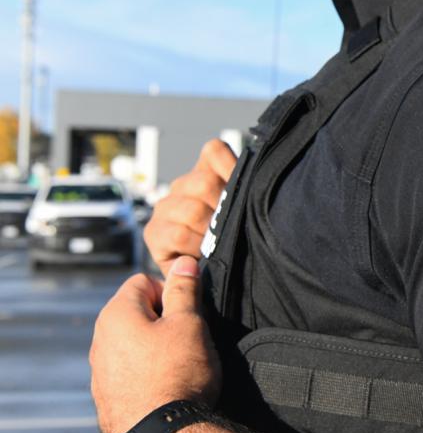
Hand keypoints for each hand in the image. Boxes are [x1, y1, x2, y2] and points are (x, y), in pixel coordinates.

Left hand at [90, 256, 221, 432]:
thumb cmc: (177, 375)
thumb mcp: (189, 323)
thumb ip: (184, 289)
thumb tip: (183, 262)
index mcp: (117, 313)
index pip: (143, 280)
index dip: (171, 290)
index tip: (187, 312)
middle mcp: (100, 338)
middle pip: (137, 310)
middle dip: (163, 318)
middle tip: (187, 336)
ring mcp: (100, 368)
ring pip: (132, 340)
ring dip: (155, 343)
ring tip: (178, 363)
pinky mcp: (106, 392)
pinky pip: (128, 367)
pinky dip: (146, 368)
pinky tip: (165, 382)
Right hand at [145, 140, 236, 275]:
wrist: (206, 282)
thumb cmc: (233, 245)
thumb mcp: (244, 214)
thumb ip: (246, 190)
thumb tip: (258, 172)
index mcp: (205, 173)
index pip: (214, 151)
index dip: (231, 168)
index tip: (246, 192)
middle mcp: (182, 186)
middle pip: (204, 182)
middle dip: (224, 209)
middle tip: (231, 229)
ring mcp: (165, 208)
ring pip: (191, 209)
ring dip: (210, 232)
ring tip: (217, 245)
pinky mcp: (153, 233)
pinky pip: (177, 233)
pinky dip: (195, 246)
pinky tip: (201, 255)